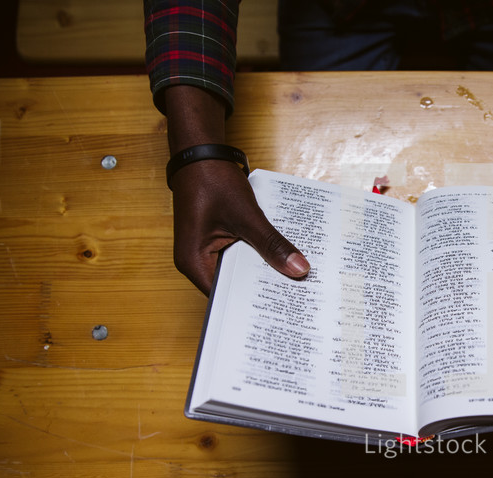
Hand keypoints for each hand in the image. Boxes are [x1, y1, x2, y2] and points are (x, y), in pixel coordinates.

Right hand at [162, 85, 307, 294]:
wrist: (201, 154)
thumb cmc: (212, 180)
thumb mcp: (246, 215)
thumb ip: (271, 244)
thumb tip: (298, 269)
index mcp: (194, 262)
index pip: (226, 297)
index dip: (253, 305)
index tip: (282, 309)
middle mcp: (197, 263)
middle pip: (233, 287)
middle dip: (262, 291)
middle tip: (296, 300)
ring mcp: (207, 253)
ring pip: (239, 272)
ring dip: (262, 274)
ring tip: (293, 285)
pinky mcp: (217, 243)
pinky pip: (240, 258)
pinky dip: (258, 258)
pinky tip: (281, 261)